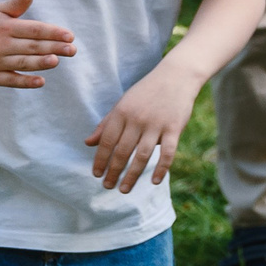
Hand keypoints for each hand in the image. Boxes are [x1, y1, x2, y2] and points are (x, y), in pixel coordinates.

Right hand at [0, 0, 77, 88]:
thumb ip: (16, 4)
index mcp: (4, 26)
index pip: (33, 29)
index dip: (53, 32)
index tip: (70, 35)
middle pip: (31, 47)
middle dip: (53, 48)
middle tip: (73, 50)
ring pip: (21, 64)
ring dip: (40, 63)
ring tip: (57, 61)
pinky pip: (9, 80)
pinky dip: (24, 82)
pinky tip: (40, 81)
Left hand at [85, 62, 196, 191]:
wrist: (176, 76)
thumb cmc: (146, 92)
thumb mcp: (123, 103)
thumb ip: (106, 124)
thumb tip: (88, 143)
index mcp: (122, 112)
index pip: (106, 141)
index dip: (100, 160)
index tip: (97, 175)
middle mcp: (137, 119)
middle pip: (122, 151)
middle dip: (113, 172)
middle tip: (108, 186)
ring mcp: (156, 124)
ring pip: (142, 155)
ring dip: (132, 175)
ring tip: (124, 189)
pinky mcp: (174, 127)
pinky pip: (167, 152)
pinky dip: (161, 168)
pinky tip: (155, 181)